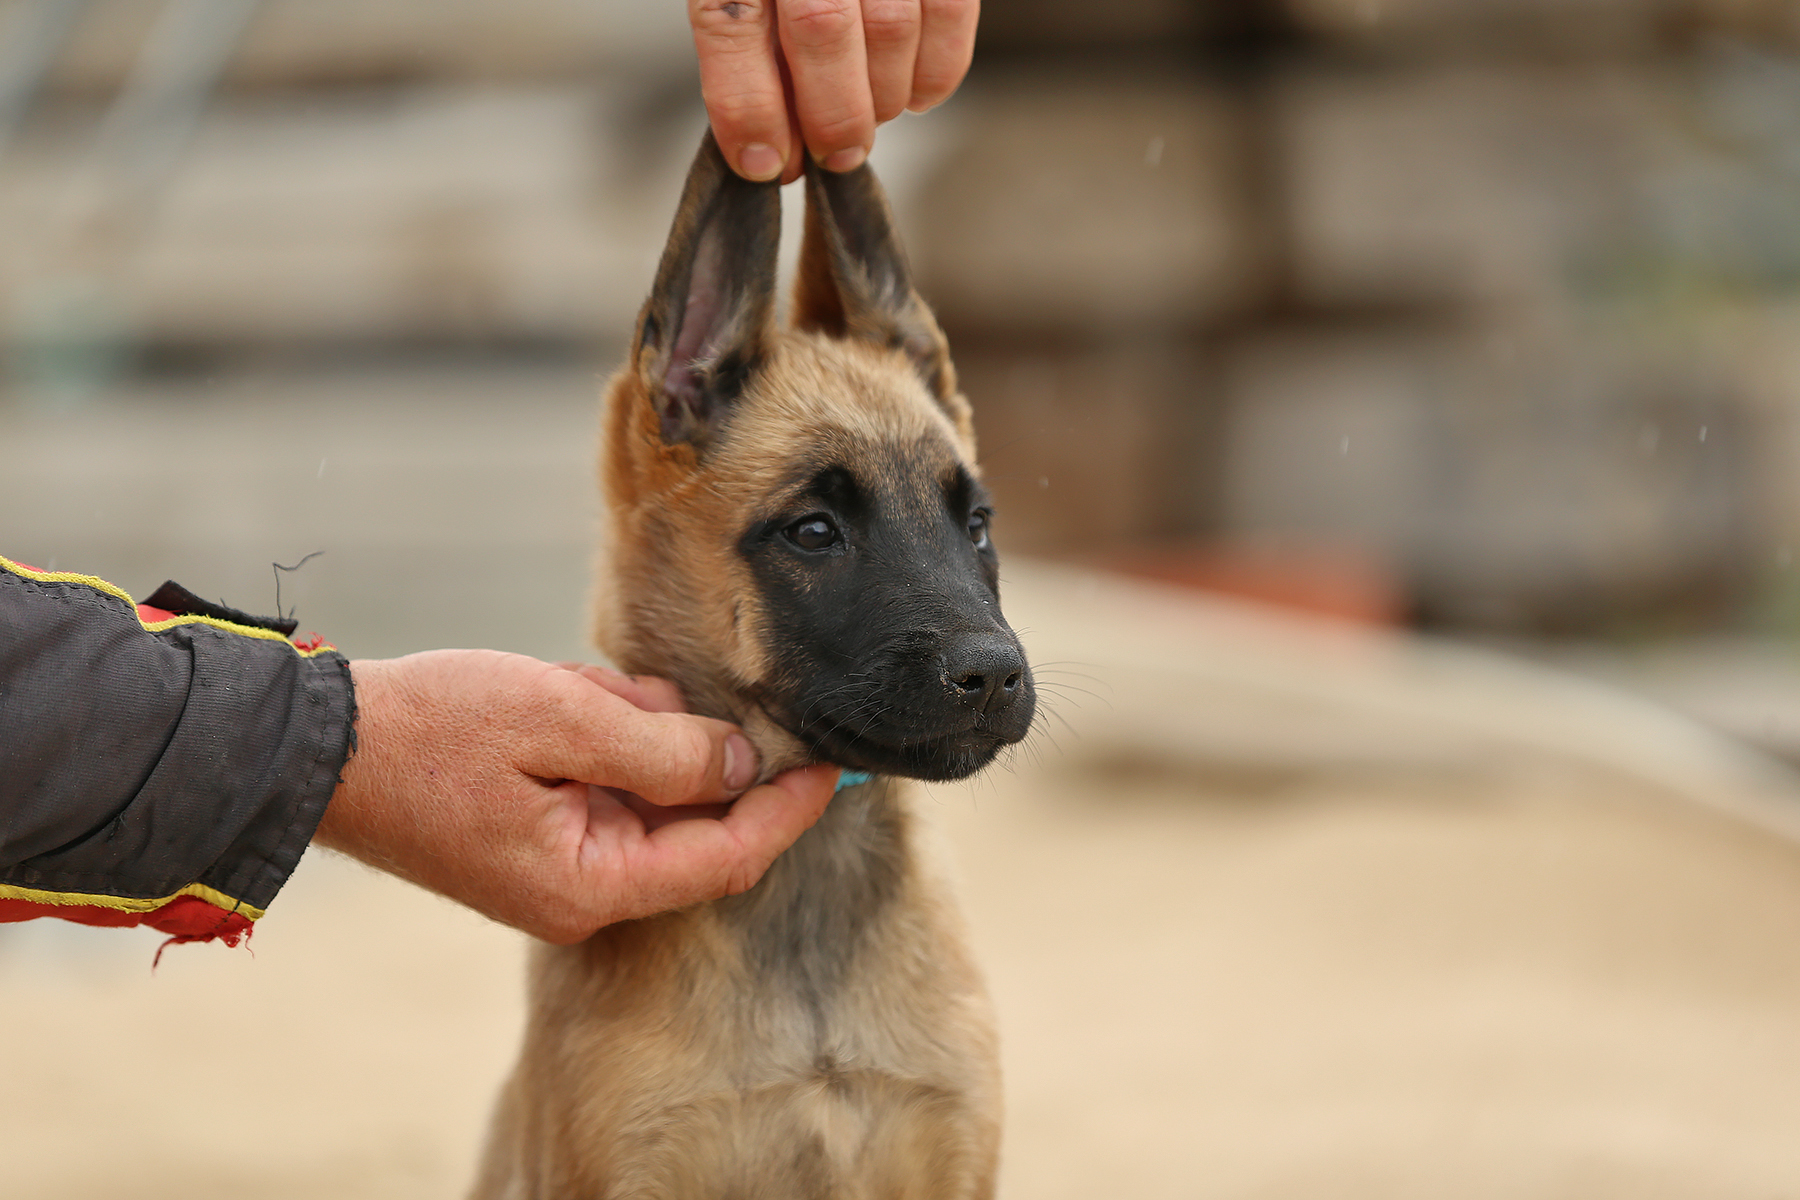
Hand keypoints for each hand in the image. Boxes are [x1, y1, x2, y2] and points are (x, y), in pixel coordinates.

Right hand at [314, 649, 837, 942]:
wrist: (326, 746)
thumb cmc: (434, 730)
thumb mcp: (561, 719)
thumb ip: (663, 746)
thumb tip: (743, 763)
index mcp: (591, 883)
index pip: (728, 856)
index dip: (789, 809)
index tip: (835, 761)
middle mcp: (584, 891)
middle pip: (694, 824)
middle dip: (694, 751)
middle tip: (656, 693)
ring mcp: (562, 865)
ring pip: (654, 792)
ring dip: (641, 732)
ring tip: (581, 693)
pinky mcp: (544, 833)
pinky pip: (610, 782)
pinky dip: (607, 732)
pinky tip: (571, 699)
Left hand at [689, 0, 978, 182]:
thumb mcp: (748, 3)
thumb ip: (750, 62)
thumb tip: (773, 155)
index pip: (730, 22)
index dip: (748, 107)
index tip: (763, 164)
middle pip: (820, 24)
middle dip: (830, 114)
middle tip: (835, 154)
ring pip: (890, 26)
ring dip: (882, 97)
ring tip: (870, 110)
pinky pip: (947, 15)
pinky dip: (933, 75)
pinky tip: (912, 93)